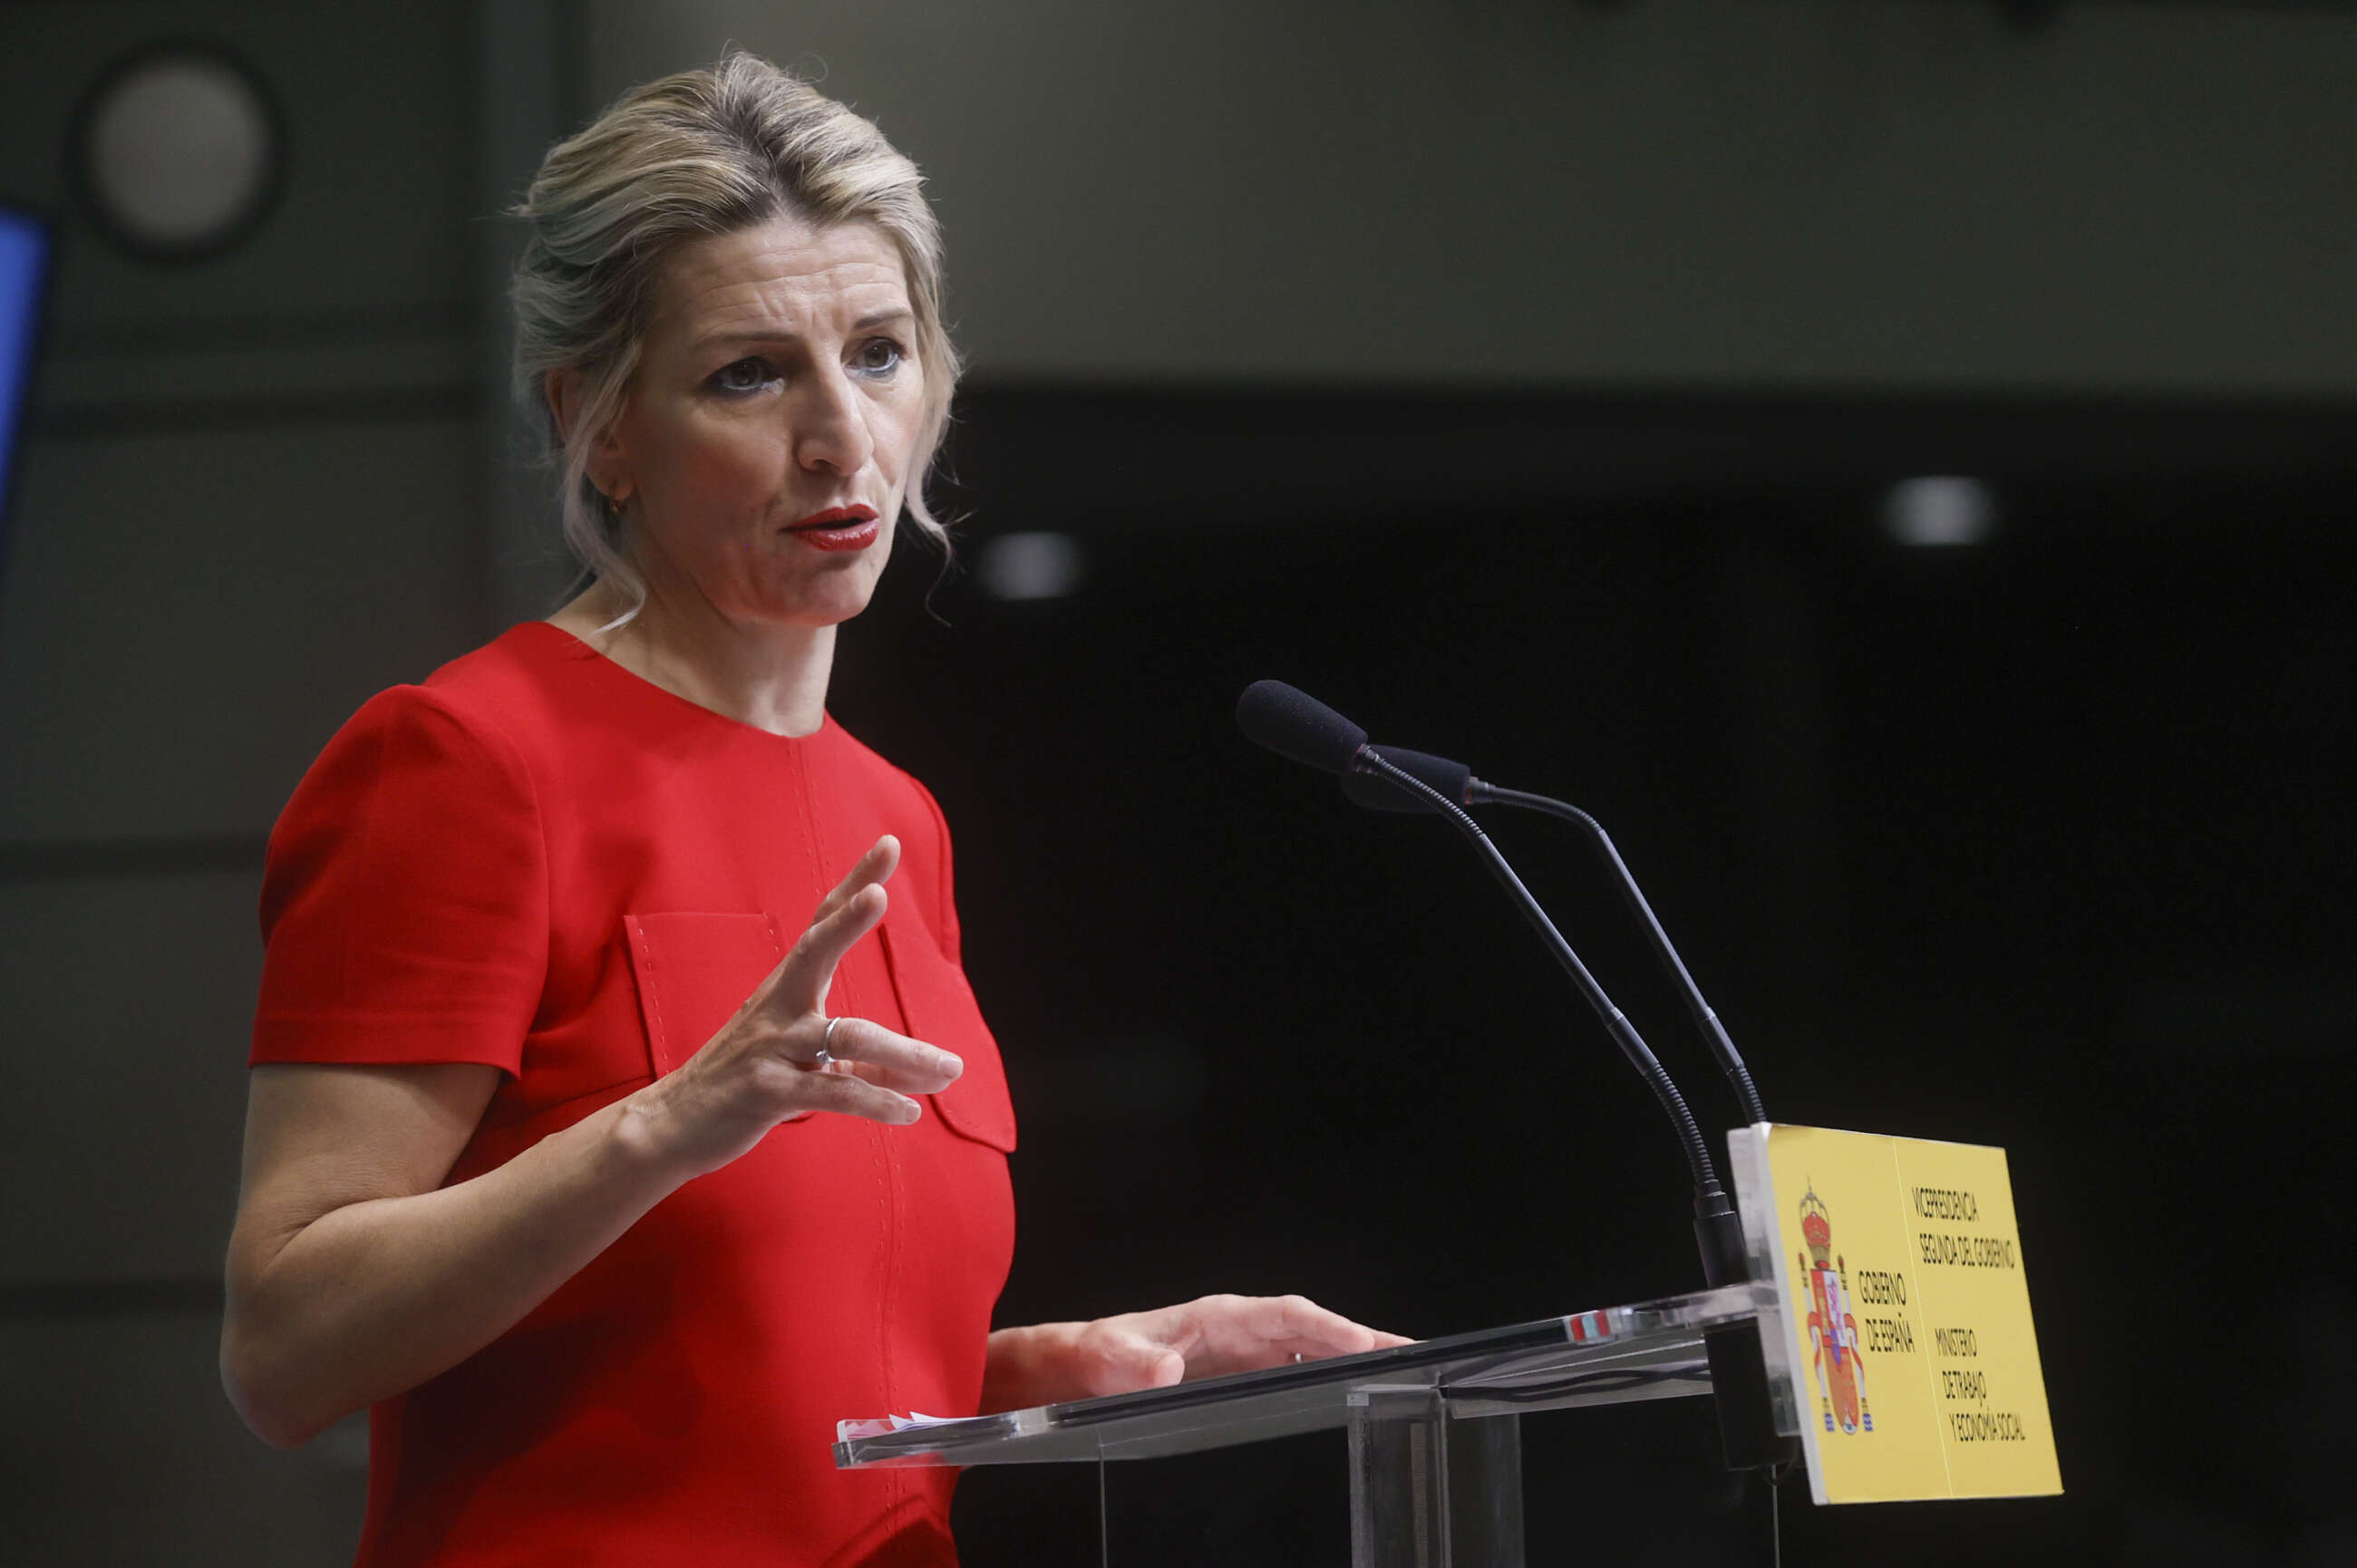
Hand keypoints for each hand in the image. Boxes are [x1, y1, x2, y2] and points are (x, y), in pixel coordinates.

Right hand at [626, 836, 963, 1176]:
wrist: (672, 1125)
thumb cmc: (744, 1083)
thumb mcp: (803, 1064)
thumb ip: (860, 1065)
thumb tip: (921, 1078)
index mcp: (787, 989)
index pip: (822, 925)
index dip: (855, 884)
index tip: (888, 844)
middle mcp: (778, 1007)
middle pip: (813, 952)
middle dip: (847, 922)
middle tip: (880, 894)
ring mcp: (771, 1048)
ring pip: (846, 1036)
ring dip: (905, 1053)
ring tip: (950, 1070)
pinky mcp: (767, 1094)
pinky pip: (832, 1093)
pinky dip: (877, 1103)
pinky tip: (909, 1113)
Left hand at [1057, 1295, 1415, 1398]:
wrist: (1086, 1370)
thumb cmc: (1102, 1355)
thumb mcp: (1111, 1359)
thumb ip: (1134, 1362)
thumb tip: (1166, 1367)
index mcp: (1219, 1316)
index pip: (1286, 1316)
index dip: (1328, 1328)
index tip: (1362, 1342)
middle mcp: (1240, 1331)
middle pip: (1312, 1330)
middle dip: (1361, 1339)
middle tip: (1407, 1354)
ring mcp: (1246, 1355)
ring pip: (1311, 1351)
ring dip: (1352, 1358)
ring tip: (1398, 1370)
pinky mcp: (1243, 1379)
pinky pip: (1295, 1374)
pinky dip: (1328, 1379)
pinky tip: (1353, 1395)